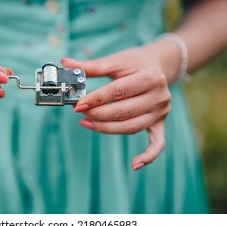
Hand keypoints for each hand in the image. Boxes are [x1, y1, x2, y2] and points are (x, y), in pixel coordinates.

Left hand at [62, 45, 171, 169]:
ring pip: (132, 127)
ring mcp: (161, 112)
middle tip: (80, 114)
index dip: (96, 99)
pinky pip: (157, 144)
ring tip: (86, 124)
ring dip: (107, 129)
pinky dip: (148, 156)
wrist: (158, 66)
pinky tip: (134, 164)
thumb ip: (91, 66)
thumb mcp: (116, 61)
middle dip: (98, 115)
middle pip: (124, 112)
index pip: (118, 91)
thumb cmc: (135, 63)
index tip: (78, 105)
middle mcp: (159, 96)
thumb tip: (65, 63)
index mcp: (149, 77)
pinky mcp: (160, 123)